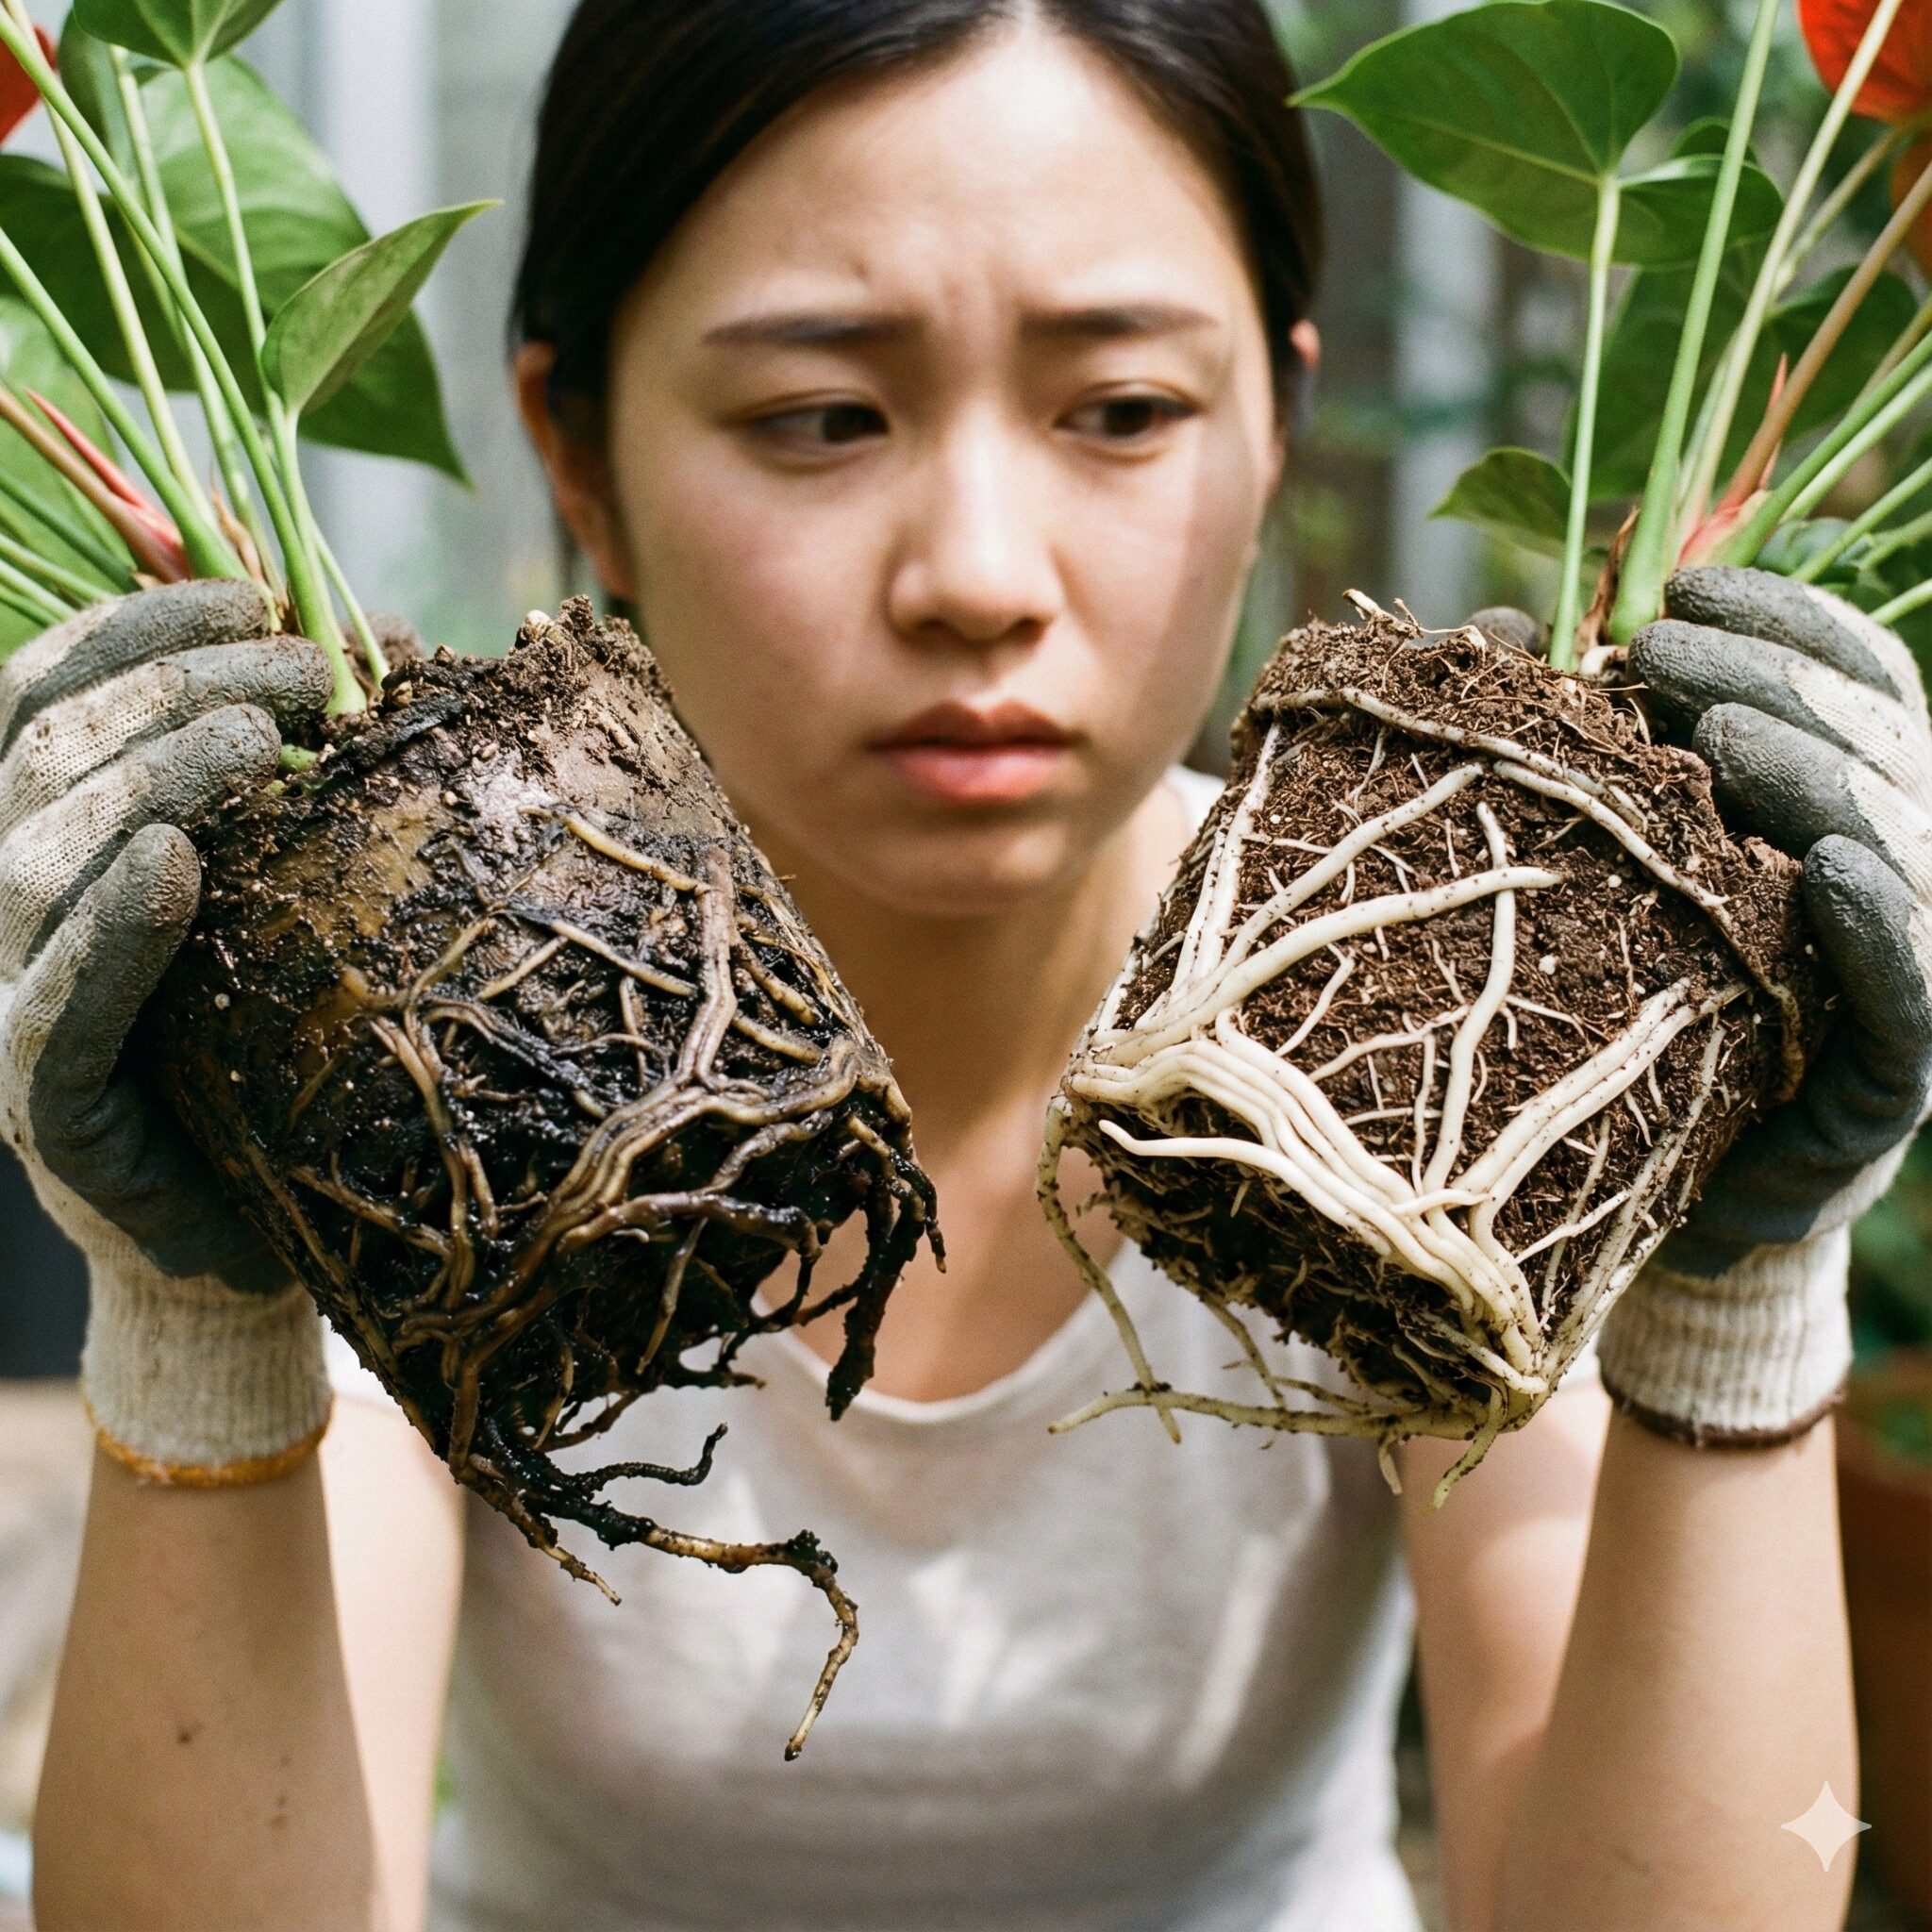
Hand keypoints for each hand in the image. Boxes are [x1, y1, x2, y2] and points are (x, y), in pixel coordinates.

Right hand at [0, 581, 328, 1291]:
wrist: (254, 1240)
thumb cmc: (284, 1049)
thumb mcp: (290, 886)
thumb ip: (298, 777)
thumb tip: (393, 644)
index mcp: (54, 841)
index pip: (44, 695)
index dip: (134, 627)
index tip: (251, 588)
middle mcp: (8, 912)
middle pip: (48, 757)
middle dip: (175, 686)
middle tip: (305, 670)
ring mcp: (11, 1008)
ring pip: (37, 859)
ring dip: (153, 777)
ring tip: (266, 741)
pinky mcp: (44, 1105)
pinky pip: (57, 1005)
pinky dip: (112, 929)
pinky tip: (177, 866)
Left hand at [1595, 565, 1931, 1443]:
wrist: (1672, 1204)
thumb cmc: (1634, 1020)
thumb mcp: (1621, 869)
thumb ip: (1611, 768)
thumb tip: (1512, 643)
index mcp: (1845, 818)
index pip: (1858, 686)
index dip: (1788, 621)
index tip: (1683, 582)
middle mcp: (1897, 878)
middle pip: (1878, 743)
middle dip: (1775, 678)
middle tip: (1659, 644)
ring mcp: (1910, 973)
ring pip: (1905, 838)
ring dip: (1816, 774)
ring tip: (1718, 729)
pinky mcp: (1897, 1073)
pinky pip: (1909, 984)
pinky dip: (1882, 920)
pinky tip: (1833, 869)